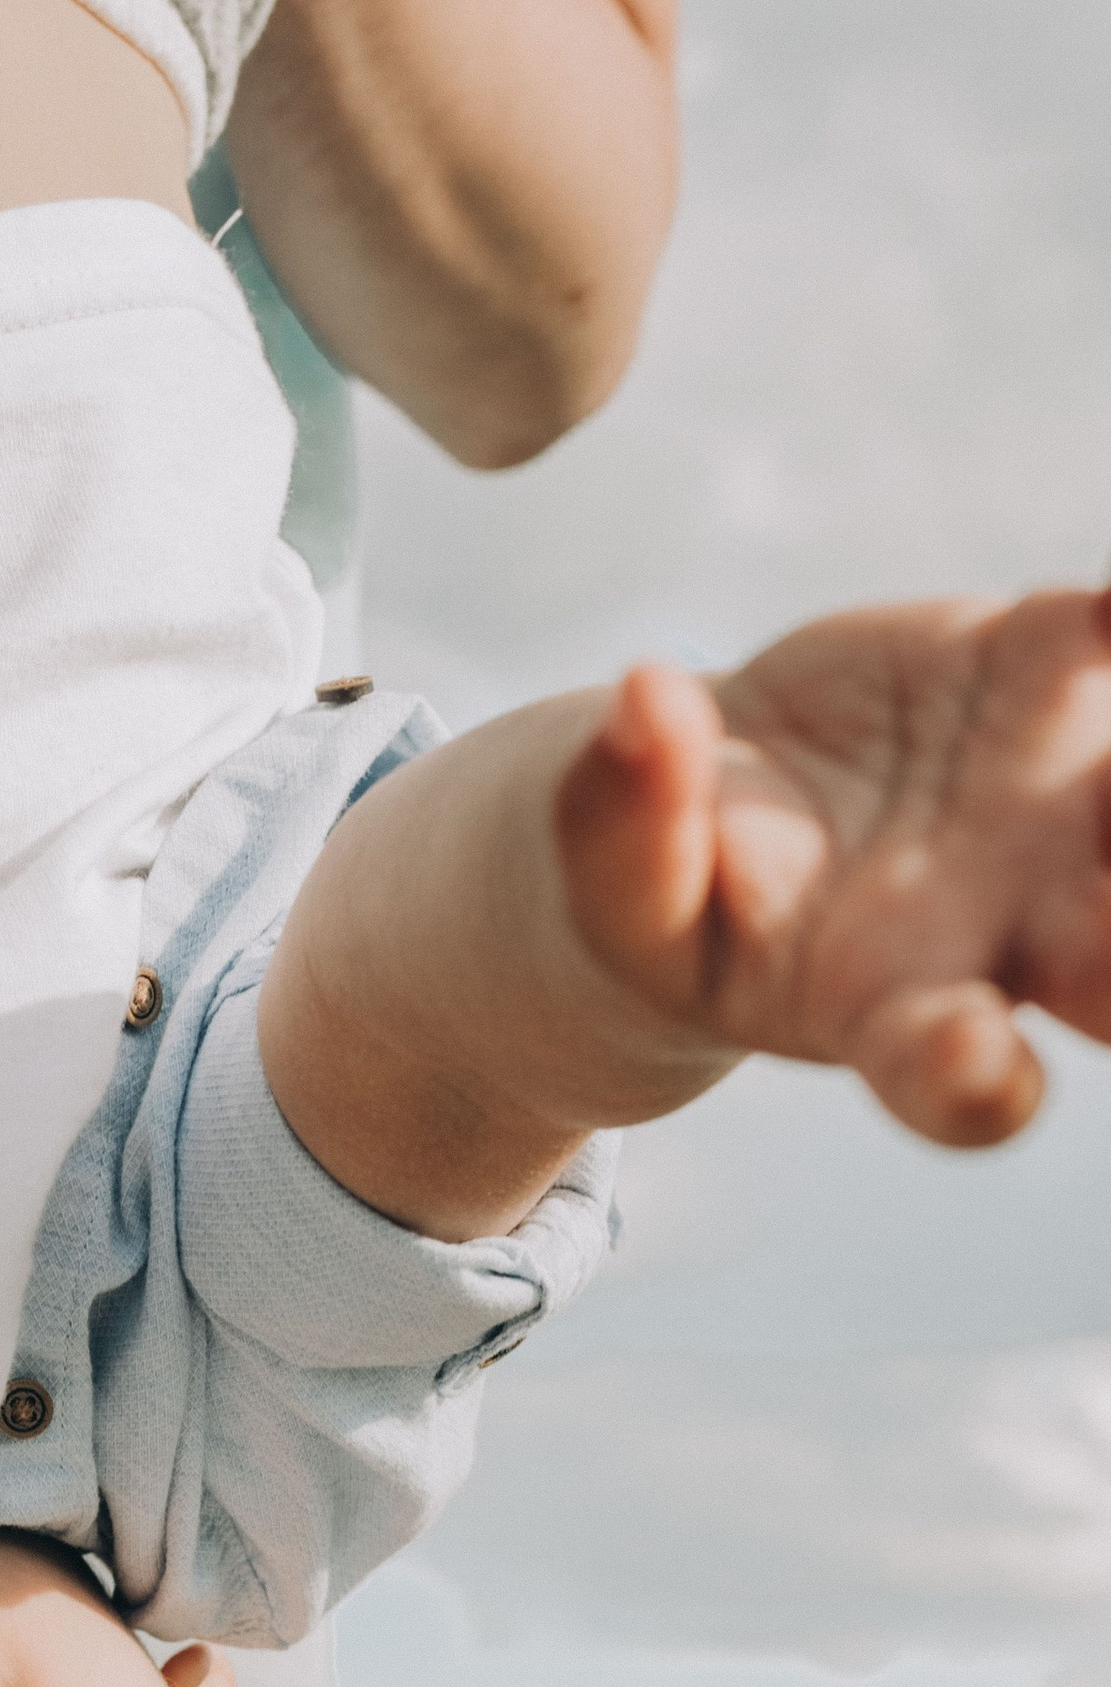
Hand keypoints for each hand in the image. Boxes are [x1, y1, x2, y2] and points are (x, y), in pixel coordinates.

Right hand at [557, 591, 1110, 1148]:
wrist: (732, 796)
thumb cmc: (675, 891)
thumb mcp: (623, 891)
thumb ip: (626, 828)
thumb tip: (648, 696)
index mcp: (894, 1008)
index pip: (950, 1076)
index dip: (973, 1078)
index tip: (979, 1063)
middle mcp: (1017, 922)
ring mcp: (1056, 800)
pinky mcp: (1054, 670)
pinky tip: (1101, 608)